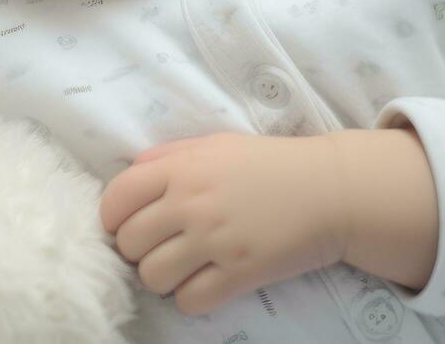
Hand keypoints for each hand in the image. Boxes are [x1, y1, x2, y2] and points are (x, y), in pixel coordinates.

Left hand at [99, 131, 349, 316]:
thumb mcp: (215, 144)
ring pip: (152, 277)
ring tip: (182, 267)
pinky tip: (206, 283)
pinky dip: (191, 298)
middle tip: (160, 247)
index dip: (113, 218)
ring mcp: (215, 239)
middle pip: (129, 243)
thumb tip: (130, 173)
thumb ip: (169, 155)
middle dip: (138, 250)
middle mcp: (192, 203)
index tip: (127, 225)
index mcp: (181, 167)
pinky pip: (190, 300)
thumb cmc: (270, 164)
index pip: (116, 199)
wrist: (331, 190)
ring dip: (161, 277)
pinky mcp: (241, 272)